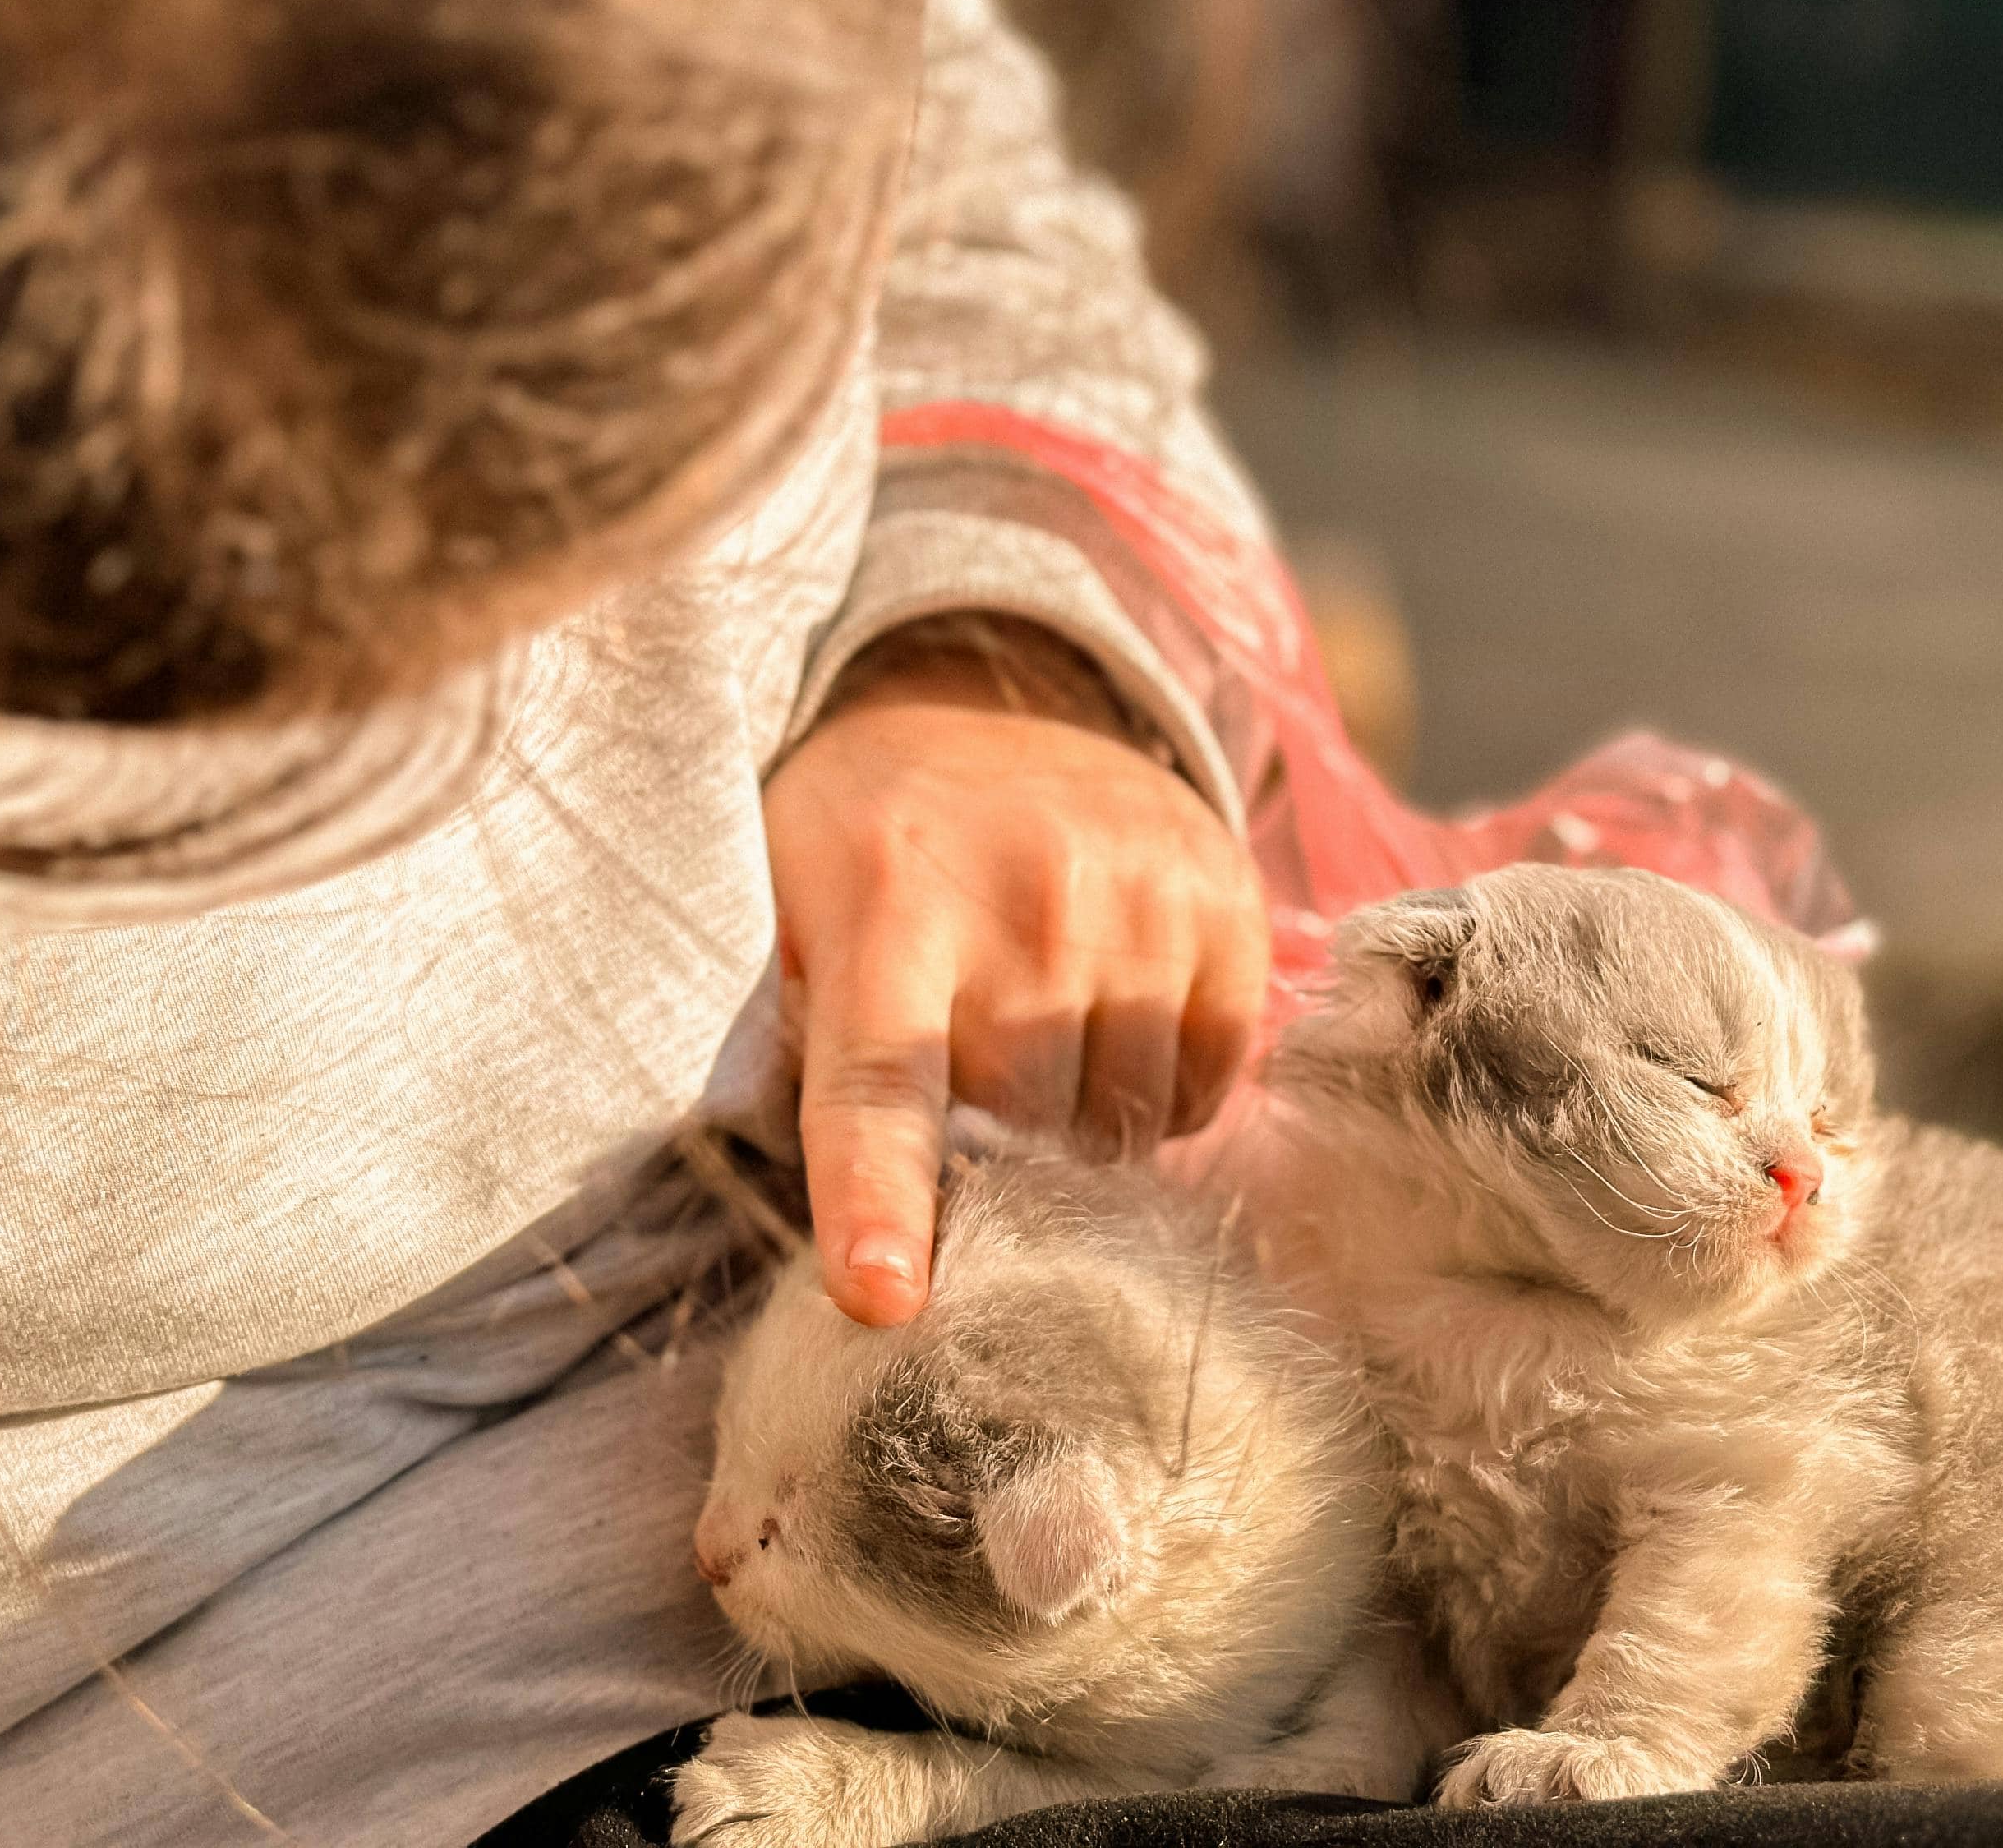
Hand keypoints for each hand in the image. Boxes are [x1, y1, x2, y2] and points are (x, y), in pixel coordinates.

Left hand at [763, 619, 1269, 1326]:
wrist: (976, 702)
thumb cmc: (857, 854)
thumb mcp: (778, 925)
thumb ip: (787, 1062)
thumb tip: (834, 1253)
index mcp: (882, 909)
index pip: (877, 1084)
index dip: (878, 1201)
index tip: (882, 1301)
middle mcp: (1023, 897)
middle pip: (1026, 1134)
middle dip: (996, 1158)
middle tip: (966, 1102)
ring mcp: (1138, 893)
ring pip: (1126, 1121)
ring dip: (1082, 1129)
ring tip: (1037, 1050)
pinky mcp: (1224, 897)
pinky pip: (1208, 1080)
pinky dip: (1162, 1090)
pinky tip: (1110, 1022)